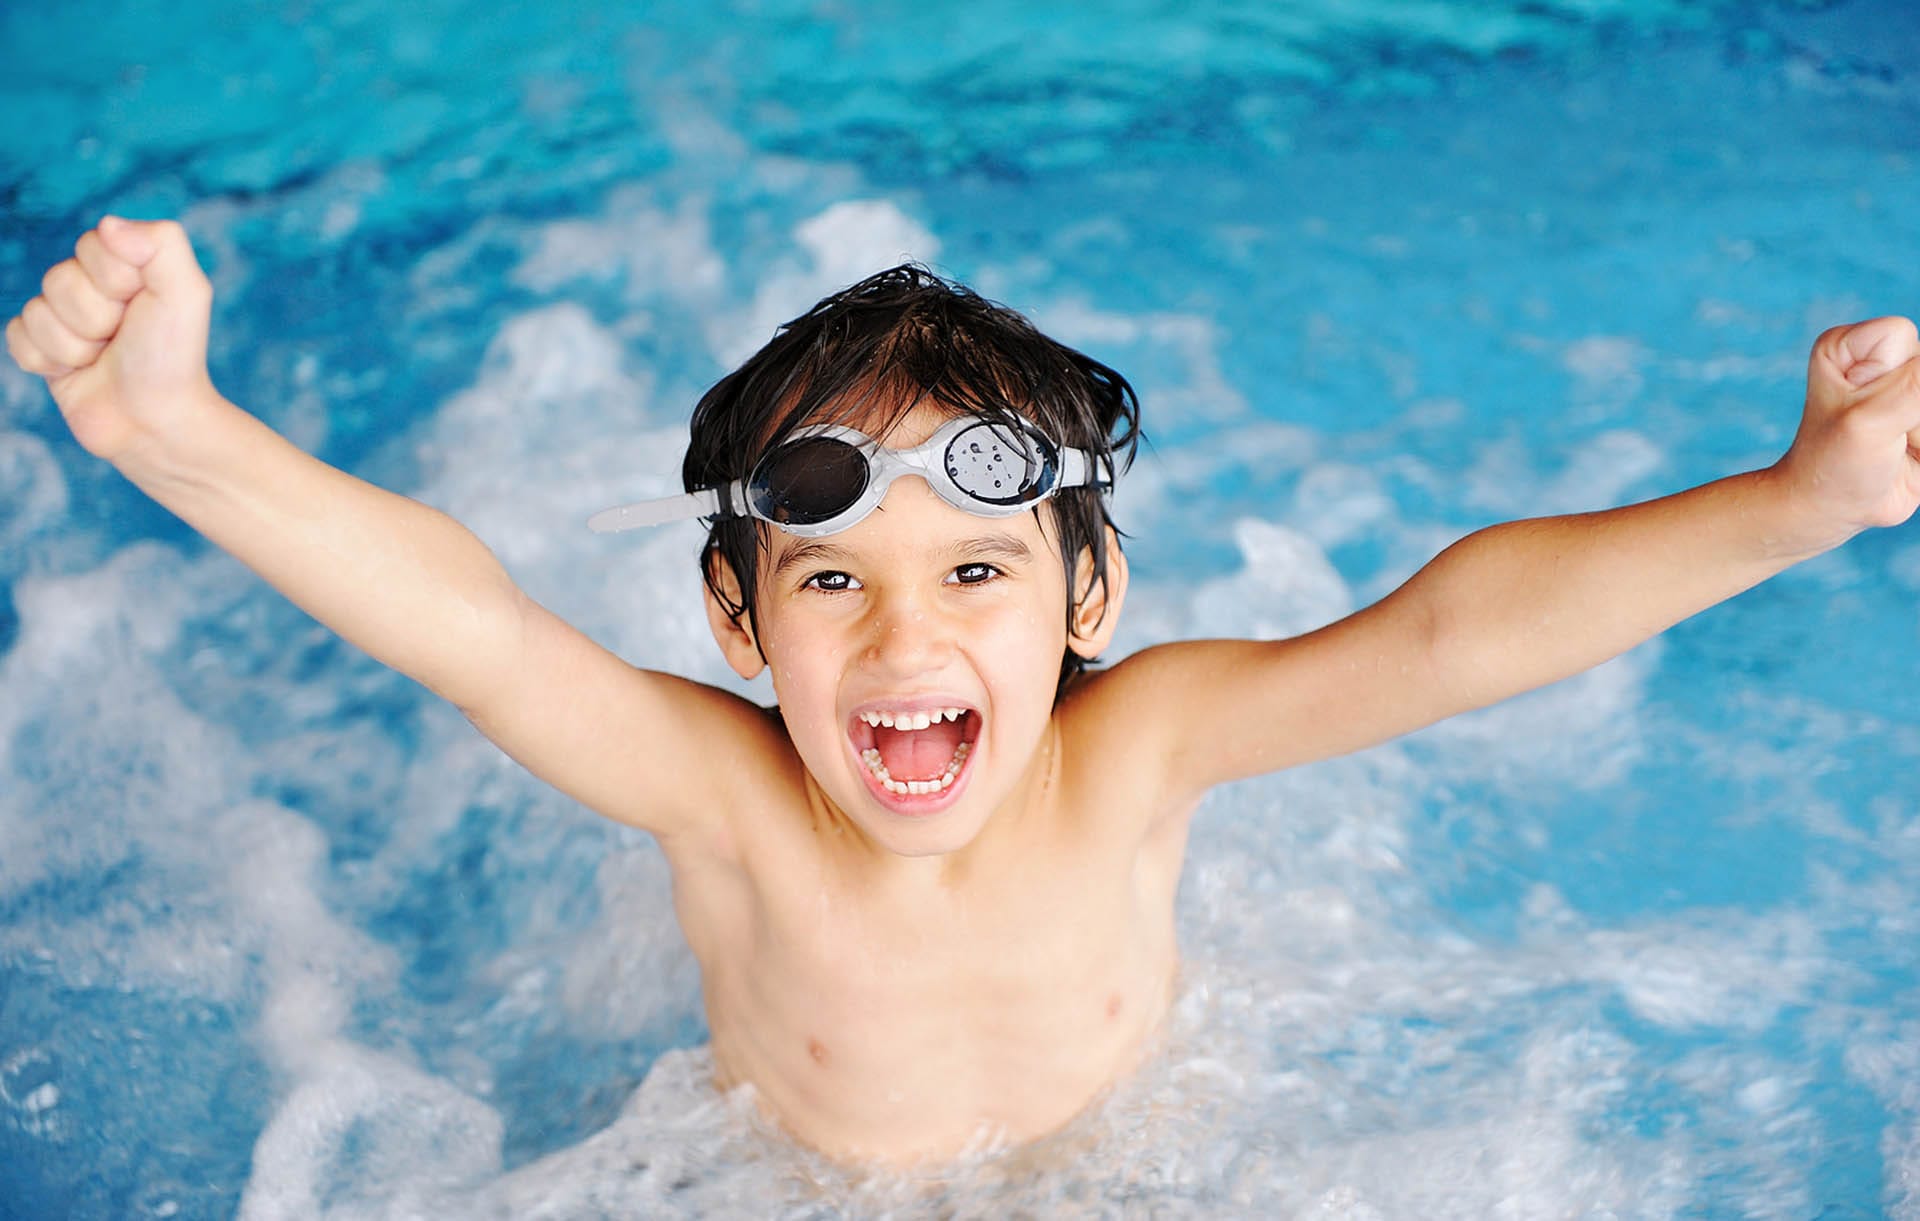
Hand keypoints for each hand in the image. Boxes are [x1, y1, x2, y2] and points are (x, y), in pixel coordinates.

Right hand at [5, 216, 216, 463]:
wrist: (155, 423)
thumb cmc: (173, 358)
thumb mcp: (186, 294)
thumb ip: (161, 244)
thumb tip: (107, 224)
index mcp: (126, 264)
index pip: (91, 245)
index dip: (116, 280)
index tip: (142, 306)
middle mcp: (92, 286)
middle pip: (59, 279)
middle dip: (95, 317)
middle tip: (123, 340)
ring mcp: (64, 318)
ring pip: (36, 311)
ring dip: (75, 345)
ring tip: (104, 360)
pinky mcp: (43, 349)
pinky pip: (17, 337)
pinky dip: (48, 361)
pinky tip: (77, 373)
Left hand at [1774, 316, 1919, 538]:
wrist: (1835, 508)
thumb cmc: (1836, 462)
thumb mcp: (1872, 419)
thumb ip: (1918, 384)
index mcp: (1849, 346)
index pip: (1901, 334)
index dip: (1895, 376)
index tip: (1865, 408)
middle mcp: (1880, 359)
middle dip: (1918, 409)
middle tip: (1886, 432)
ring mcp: (1907, 385)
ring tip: (1897, 445)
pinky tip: (1909, 454)